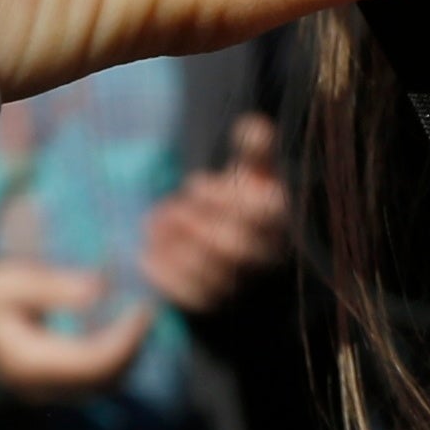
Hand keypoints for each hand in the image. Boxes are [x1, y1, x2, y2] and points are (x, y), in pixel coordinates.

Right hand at [0, 256, 155, 400]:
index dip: (127, 338)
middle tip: (146, 310)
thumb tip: (99, 287)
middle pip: (108, 379)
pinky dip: (117, 358)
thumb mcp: (7, 284)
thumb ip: (52, 285)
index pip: (95, 362)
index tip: (141, 307)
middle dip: (134, 346)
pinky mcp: (58, 388)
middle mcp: (46, 387)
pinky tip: (119, 329)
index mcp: (32, 363)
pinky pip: (99, 382)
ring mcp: (52, 392)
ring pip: (106, 384)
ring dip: (128, 353)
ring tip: (135, 317)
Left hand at [140, 113, 290, 314]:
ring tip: (155, 224)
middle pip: (237, 249)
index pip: (262, 215)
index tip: (194, 184)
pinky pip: (195, 300)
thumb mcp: (254, 171)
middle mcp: (270, 257)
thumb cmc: (246, 199)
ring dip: (177, 249)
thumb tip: (252, 125)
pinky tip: (146, 253)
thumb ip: (255, 150)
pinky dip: (167, 277)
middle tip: (170, 207)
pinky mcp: (219, 305)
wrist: (237, 243)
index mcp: (283, 221)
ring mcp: (246, 284)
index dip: (223, 199)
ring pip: (214, 275)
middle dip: (197, 225)